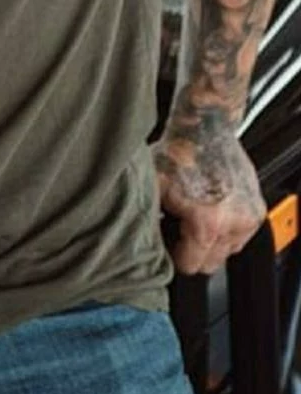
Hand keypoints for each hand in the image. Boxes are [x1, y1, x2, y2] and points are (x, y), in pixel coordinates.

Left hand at [153, 131, 266, 274]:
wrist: (205, 126)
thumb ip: (146, 221)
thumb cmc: (178, 152)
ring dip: (211, 240)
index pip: (191, 266)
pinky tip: (210, 206)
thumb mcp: (151, 189)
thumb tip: (138, 245)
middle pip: (210, 263)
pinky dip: (225, 227)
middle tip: (179, 224)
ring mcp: (248, 217)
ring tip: (195, 213)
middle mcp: (233, 223)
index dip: (174, 255)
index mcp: (207, 222)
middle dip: (193, 249)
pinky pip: (239, 235)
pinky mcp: (256, 209)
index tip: (168, 240)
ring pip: (226, 251)